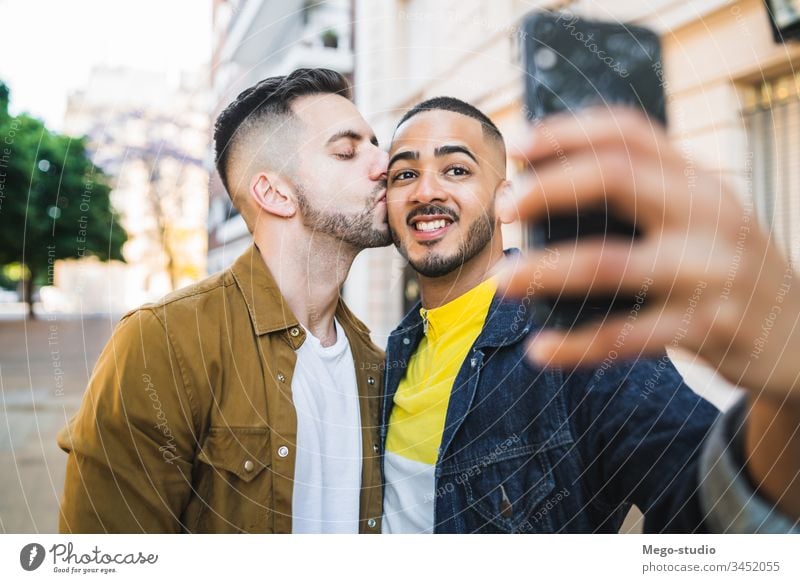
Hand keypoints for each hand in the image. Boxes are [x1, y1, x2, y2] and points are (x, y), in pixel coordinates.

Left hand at [497, 107, 799, 402]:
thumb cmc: (724, 268)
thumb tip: (542, 191)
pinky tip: (540, 351)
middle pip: (616, 178)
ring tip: (502, 283)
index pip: (630, 134)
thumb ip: (642, 201)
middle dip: (548, 188)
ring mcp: (709, 273)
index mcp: (699, 182)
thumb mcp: (701, 220)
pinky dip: (576, 346)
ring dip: (544, 271)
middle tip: (503, 207)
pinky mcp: (706, 329)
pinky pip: (625, 337)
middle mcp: (708, 216)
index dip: (568, 132)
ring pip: (609, 263)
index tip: (518, 145)